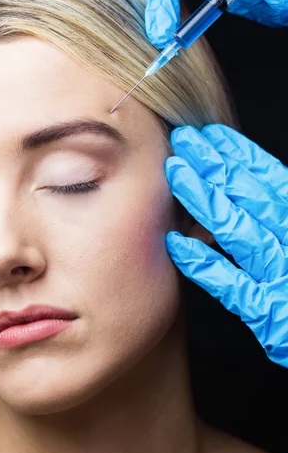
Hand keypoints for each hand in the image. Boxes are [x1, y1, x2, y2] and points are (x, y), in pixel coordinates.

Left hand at [165, 124, 287, 367]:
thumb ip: (278, 219)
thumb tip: (249, 187)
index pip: (276, 183)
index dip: (244, 156)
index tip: (213, 135)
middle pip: (254, 199)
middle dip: (217, 166)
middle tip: (184, 140)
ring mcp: (285, 281)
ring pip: (241, 232)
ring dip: (206, 200)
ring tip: (175, 175)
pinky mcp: (272, 318)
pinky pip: (233, 287)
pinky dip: (205, 264)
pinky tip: (176, 244)